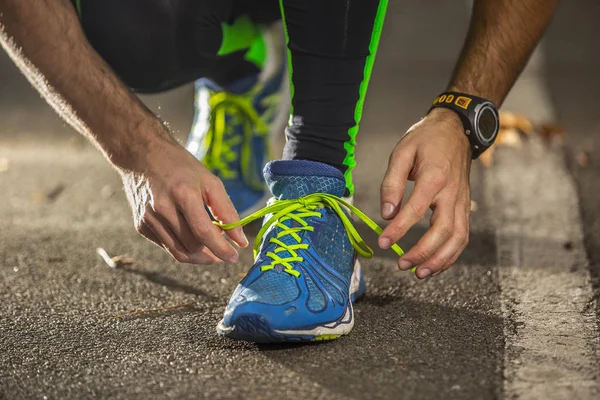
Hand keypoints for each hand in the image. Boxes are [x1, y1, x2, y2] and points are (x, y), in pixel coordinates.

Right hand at [117, 126, 247, 264]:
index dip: (221, 249)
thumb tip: (240, 240)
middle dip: (211, 251)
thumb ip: (227, 211)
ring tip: (210, 248)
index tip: (234, 258)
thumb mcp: (210, 181)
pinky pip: (167, 246)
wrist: (143, 155)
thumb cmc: (181, 167)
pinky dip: (182, 247)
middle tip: (223, 246)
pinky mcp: (141, 225)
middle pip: (192, 245)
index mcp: (183, 194)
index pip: (203, 232)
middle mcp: (163, 209)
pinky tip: (190, 236)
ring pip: (178, 252)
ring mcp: (149, 219)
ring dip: (198, 255)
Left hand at [378, 108, 471, 278]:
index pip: (416, 210)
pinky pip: (461, 236)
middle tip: (401, 264)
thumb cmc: (426, 140)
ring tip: (419, 273)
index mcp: (434, 177)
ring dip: (440, 260)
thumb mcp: (402, 152)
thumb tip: (386, 213)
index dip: (399, 229)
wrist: (457, 130)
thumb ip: (392, 183)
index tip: (383, 242)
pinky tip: (434, 265)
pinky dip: (451, 255)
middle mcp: (452, 193)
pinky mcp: (464, 207)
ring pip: (457, 238)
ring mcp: (461, 202)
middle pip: (442, 230)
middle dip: (422, 252)